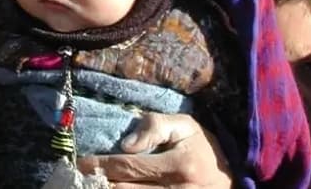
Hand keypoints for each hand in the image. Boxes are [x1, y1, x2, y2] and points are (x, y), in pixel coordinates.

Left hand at [77, 113, 232, 188]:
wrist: (233, 178)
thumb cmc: (203, 148)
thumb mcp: (185, 127)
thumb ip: (155, 127)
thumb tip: (125, 144)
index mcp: (178, 166)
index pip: (128, 166)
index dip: (101, 165)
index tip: (81, 163)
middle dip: (99, 183)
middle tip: (78, 177)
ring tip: (90, 184)